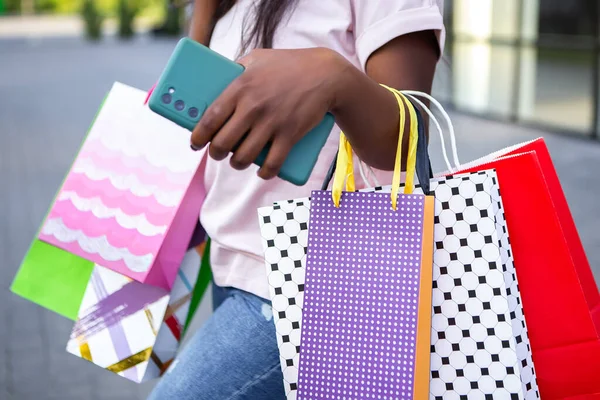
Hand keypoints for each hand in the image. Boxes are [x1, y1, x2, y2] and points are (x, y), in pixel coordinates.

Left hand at [190, 47, 347, 179]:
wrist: (326, 74)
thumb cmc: (289, 64)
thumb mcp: (257, 58)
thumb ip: (237, 69)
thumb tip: (218, 83)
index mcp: (240, 87)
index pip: (210, 119)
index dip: (198, 136)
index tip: (195, 144)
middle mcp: (253, 107)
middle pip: (223, 143)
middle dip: (216, 153)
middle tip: (217, 153)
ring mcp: (272, 123)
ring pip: (244, 157)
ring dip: (237, 164)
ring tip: (237, 161)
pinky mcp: (290, 135)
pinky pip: (272, 163)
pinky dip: (265, 172)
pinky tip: (262, 172)